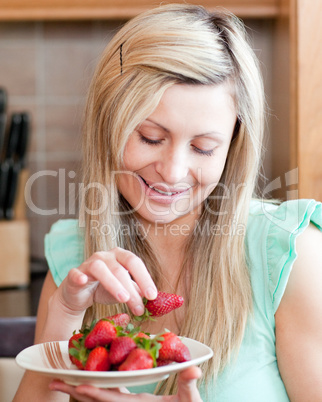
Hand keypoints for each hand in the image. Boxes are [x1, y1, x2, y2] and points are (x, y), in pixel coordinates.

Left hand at [49, 366, 202, 401]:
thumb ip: (189, 386)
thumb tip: (193, 369)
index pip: (113, 399)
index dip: (95, 393)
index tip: (78, 386)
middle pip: (96, 400)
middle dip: (74, 392)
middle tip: (53, 382)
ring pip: (98, 397)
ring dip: (78, 388)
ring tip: (61, 379)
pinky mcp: (129, 401)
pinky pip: (107, 393)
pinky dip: (94, 386)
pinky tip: (86, 378)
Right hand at [54, 248, 157, 317]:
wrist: (78, 294)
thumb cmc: (104, 289)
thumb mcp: (124, 291)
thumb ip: (138, 292)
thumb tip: (158, 300)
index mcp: (120, 256)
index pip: (135, 263)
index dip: (145, 278)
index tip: (153, 295)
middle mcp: (105, 256)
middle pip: (120, 268)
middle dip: (132, 288)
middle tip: (140, 307)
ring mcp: (88, 263)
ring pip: (100, 268)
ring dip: (113, 283)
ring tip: (123, 299)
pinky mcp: (74, 274)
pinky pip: (76, 273)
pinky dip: (80, 276)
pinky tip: (84, 282)